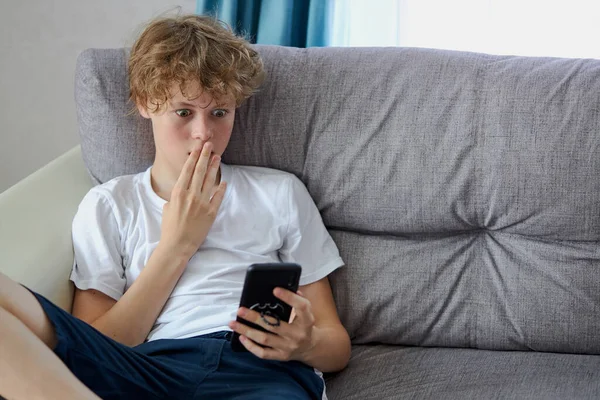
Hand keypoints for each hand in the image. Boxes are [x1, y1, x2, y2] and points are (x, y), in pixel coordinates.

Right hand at [158, 143, 226, 259]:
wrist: (177, 246)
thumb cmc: (169, 229)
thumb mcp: (167, 208)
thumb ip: (174, 197)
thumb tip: (180, 192)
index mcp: (178, 193)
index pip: (187, 170)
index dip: (194, 158)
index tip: (198, 148)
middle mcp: (190, 195)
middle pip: (199, 171)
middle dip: (205, 156)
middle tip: (209, 145)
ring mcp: (202, 203)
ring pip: (209, 181)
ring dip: (214, 167)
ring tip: (218, 157)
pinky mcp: (211, 213)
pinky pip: (218, 197)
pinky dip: (221, 188)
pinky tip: (223, 181)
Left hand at [228, 289, 315, 361]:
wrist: (310, 347)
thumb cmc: (303, 324)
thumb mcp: (306, 311)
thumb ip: (297, 299)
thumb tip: (282, 287)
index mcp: (307, 320)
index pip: (301, 307)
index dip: (289, 298)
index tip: (275, 290)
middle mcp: (298, 334)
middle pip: (275, 325)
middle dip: (255, 317)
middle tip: (240, 310)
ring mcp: (289, 347)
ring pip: (265, 339)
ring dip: (247, 331)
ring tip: (233, 323)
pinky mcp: (281, 356)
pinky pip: (263, 353)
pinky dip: (251, 346)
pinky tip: (242, 337)